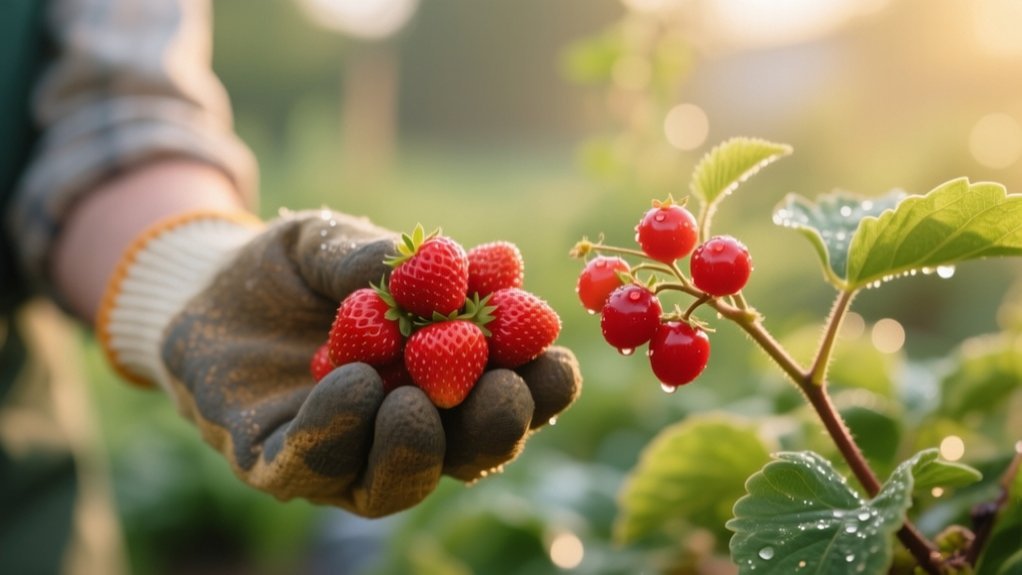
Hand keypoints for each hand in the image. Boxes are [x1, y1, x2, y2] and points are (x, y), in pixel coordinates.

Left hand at [102, 210, 580, 516]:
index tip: (551, 360)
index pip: (510, 396)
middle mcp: (405, 425)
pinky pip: (315, 467)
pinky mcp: (279, 464)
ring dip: (418, 448)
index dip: (542, 389)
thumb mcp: (338, 243)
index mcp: (444, 375)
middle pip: (467, 453)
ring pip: (395, 482)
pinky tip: (352, 382)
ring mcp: (344, 453)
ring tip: (415, 399)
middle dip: (494, 429)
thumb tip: (459, 269)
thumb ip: (386, 258)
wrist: (205, 284)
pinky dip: (340, 430)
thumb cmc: (294, 265)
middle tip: (501, 390)